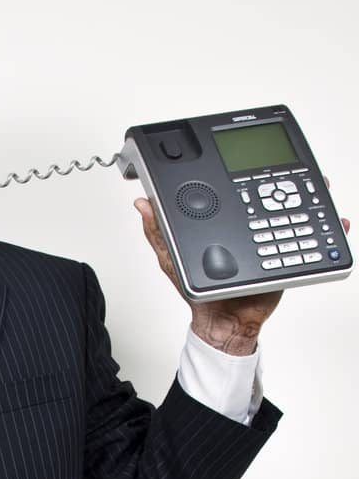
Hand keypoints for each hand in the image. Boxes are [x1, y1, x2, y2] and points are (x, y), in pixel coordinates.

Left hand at [133, 174, 349, 352]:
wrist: (222, 325)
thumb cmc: (198, 294)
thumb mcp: (171, 260)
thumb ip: (158, 233)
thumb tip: (143, 205)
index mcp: (222, 221)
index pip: (234, 187)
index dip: (243, 167)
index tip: (249, 153)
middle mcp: (247, 225)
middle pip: (270, 194)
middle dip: (286, 178)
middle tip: (293, 168)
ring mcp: (268, 239)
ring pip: (293, 211)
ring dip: (311, 197)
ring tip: (320, 186)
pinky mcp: (285, 257)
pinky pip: (309, 243)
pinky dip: (327, 232)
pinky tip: (336, 221)